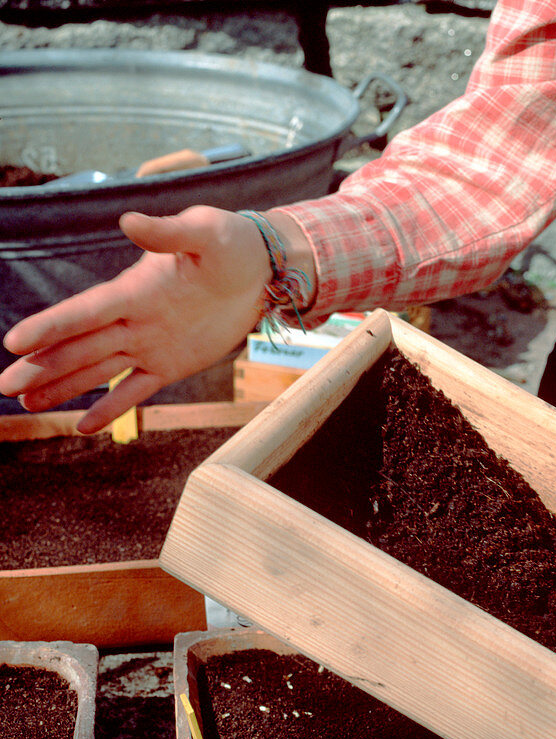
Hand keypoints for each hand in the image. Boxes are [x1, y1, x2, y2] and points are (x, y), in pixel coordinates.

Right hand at [1, 206, 271, 432]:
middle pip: (79, 347)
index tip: (16, 343)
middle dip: (42, 367)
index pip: (85, 312)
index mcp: (135, 290)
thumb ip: (168, 232)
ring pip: (98, 371)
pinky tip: (82, 426)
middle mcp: (134, 320)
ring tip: (26, 404)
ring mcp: (149, 344)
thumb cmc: (230, 244)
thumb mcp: (205, 232)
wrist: (259, 270)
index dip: (51, 328)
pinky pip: (135, 390)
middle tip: (3, 386)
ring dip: (62, 387)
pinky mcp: (169, 364)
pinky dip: (110, 408)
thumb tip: (129, 222)